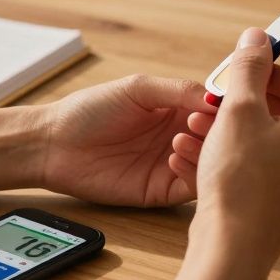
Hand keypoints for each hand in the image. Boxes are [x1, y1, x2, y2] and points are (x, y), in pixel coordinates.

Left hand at [39, 74, 216, 206]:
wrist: (55, 144)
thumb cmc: (90, 110)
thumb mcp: (137, 89)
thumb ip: (178, 90)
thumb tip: (215, 97)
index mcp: (177, 109)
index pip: (216, 110)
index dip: (223, 108)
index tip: (222, 104)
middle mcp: (180, 137)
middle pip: (219, 140)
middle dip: (217, 131)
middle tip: (201, 122)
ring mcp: (172, 165)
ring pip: (210, 165)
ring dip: (205, 152)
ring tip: (183, 137)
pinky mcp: (161, 191)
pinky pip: (190, 188)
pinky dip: (191, 173)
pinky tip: (173, 156)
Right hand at [169, 29, 279, 273]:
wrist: (235, 247)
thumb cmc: (240, 180)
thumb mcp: (239, 111)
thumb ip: (249, 66)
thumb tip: (257, 38)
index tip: (274, 37)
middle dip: (268, 78)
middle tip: (235, 74)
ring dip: (256, 107)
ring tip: (215, 109)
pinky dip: (256, 134)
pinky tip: (217, 138)